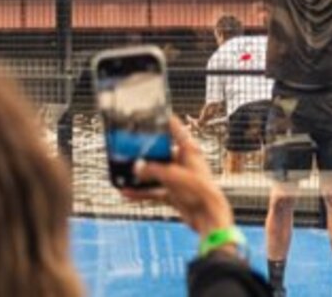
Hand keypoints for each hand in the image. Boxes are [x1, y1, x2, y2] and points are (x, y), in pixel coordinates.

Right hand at [121, 117, 233, 237]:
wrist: (208, 217)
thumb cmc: (199, 191)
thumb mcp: (173, 176)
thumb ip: (153, 170)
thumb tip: (136, 168)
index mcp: (190, 152)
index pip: (177, 131)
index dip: (166, 122)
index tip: (155, 114)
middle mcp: (183, 163)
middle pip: (161, 153)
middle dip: (145, 153)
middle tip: (128, 147)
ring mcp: (177, 179)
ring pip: (155, 173)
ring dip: (140, 174)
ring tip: (123, 171)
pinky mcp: (173, 194)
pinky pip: (153, 190)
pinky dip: (141, 191)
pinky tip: (126, 192)